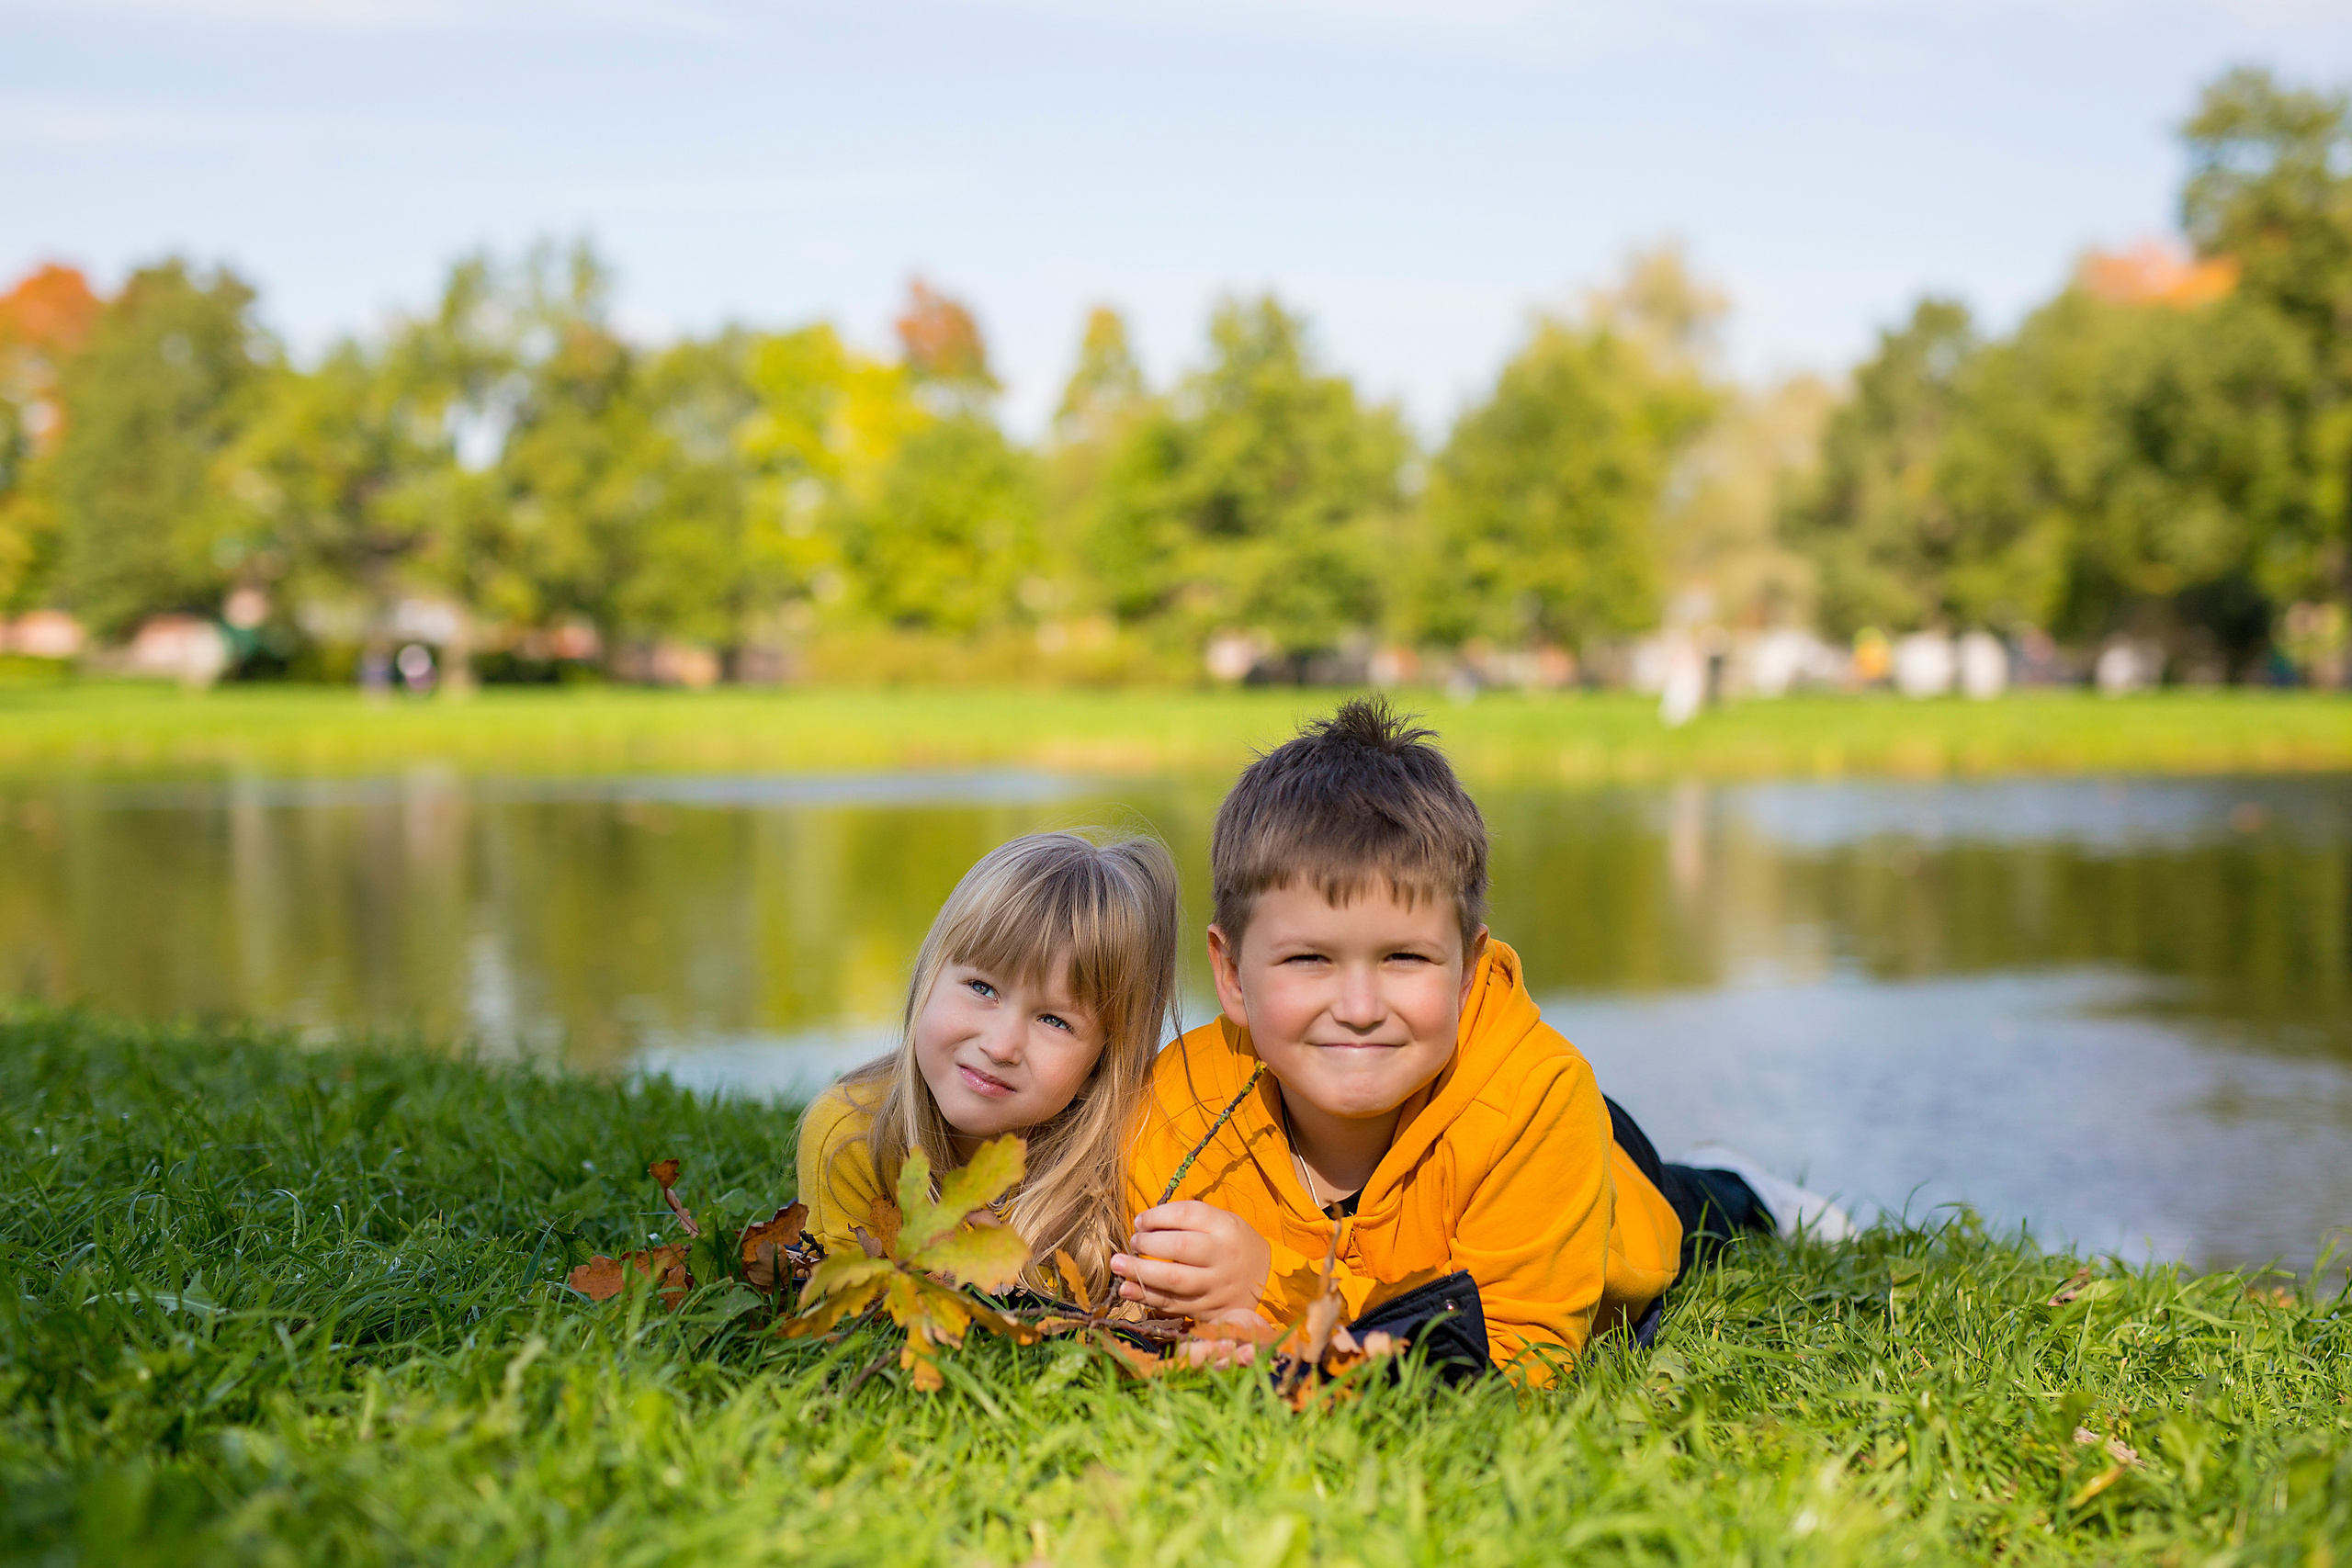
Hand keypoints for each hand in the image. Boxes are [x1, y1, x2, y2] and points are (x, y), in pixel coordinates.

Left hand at [1109, 1201, 1271, 1319]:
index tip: (1140, 1221)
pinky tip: (1127, 1289)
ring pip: (1173, 1280)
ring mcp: (1215, 1286)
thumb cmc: (1233, 1244)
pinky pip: (1172, 1305)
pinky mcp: (1207, 1310)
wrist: (1266, 1280)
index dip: (1158, 1216)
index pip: (1187, 1215)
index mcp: (1226, 1228)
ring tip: (1118, 1265)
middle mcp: (1222, 1256)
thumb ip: (1189, 1219)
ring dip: (1140, 1272)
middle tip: (1132, 1242)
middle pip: (1179, 1247)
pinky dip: (1146, 1297)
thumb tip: (1145, 1223)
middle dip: (1148, 1244)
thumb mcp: (1222, 1221)